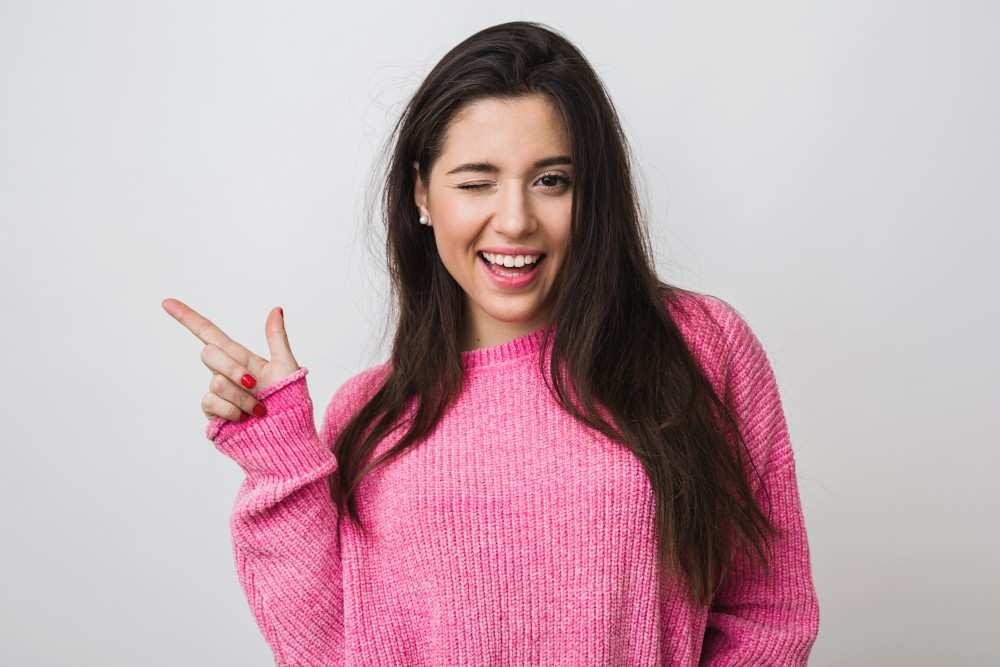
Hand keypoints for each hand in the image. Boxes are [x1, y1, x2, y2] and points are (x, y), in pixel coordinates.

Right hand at [161, 298, 300, 421]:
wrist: (286, 437)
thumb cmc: (290, 402)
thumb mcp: (287, 367)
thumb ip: (276, 339)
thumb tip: (276, 308)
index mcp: (240, 358)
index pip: (208, 333)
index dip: (187, 317)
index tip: (166, 301)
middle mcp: (224, 373)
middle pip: (209, 354)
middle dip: (233, 368)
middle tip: (253, 383)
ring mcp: (217, 394)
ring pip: (215, 382)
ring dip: (241, 397)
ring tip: (258, 409)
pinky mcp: (212, 414)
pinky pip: (211, 402)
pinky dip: (232, 410)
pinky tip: (244, 419)